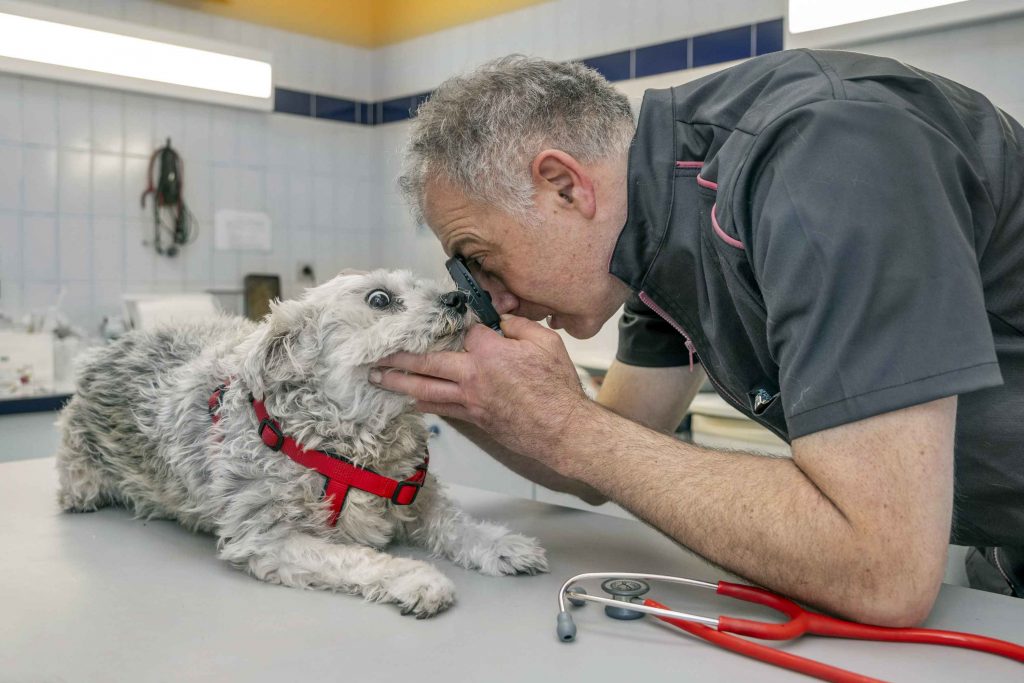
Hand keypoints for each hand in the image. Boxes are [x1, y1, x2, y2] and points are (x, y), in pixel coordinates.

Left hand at [370, 315, 589, 462]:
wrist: (561, 430)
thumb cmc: (557, 387)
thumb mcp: (546, 343)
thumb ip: (519, 326)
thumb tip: (500, 322)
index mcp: (490, 353)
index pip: (465, 330)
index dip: (463, 323)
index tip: (462, 320)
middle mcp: (472, 376)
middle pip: (426, 363)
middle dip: (398, 357)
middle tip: (375, 354)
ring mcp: (470, 400)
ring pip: (425, 389)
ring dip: (398, 383)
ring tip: (377, 378)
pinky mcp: (473, 418)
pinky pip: (440, 408)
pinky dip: (422, 403)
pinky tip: (409, 401)